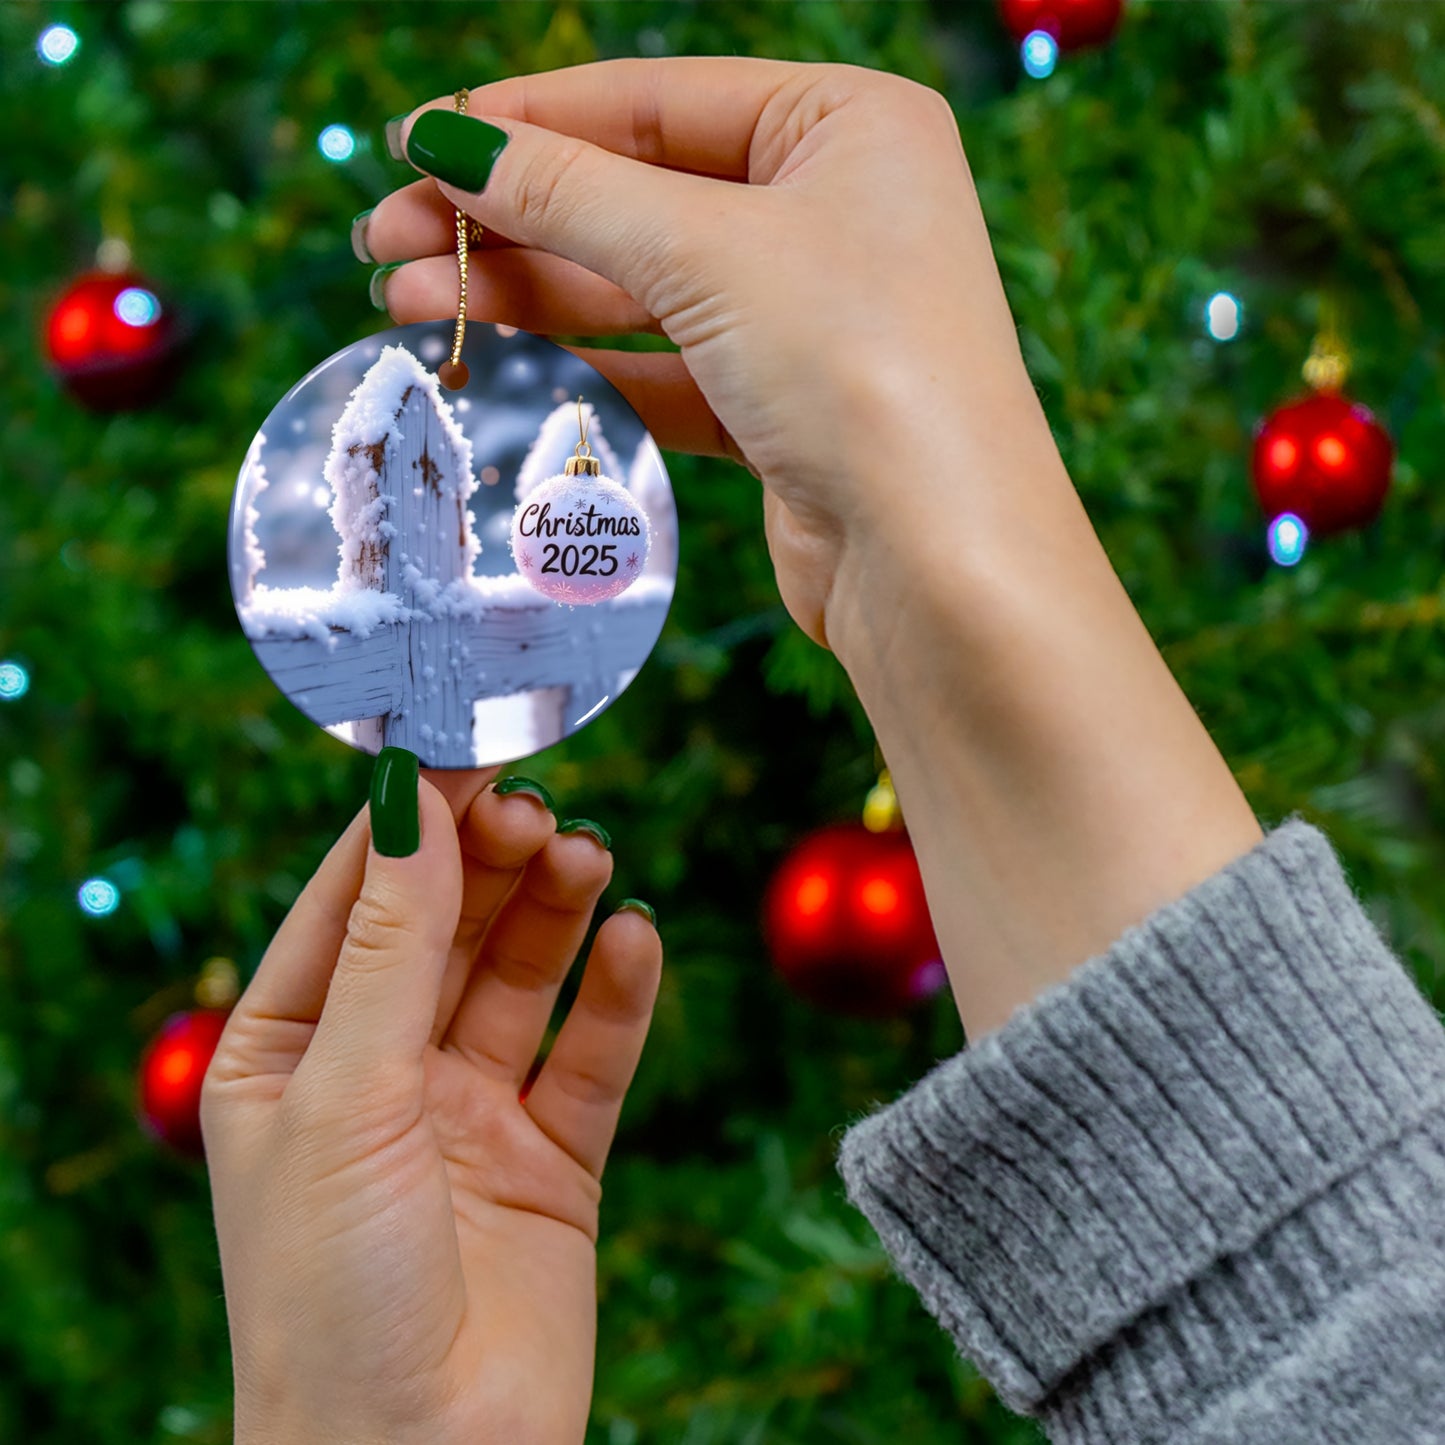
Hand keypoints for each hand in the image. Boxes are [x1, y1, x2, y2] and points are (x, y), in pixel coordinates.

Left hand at [201, 764, 661, 1444]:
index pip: (353, 901)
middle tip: (539, 805)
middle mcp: (380, 1072)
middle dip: (490, 861)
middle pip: (447, 927)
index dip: (409, 822)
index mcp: (290, 1052)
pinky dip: (617, 994)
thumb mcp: (346, 1095)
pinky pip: (590, 1055)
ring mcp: (469, 1113)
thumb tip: (412, 802)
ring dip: (555, 911)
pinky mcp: (552, 1159)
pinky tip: (635, 939)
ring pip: (521, 977)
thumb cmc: (331, 1294)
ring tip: (588, 856)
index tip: (466, 744)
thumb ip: (391, 947)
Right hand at [362, 59, 1259, 1047]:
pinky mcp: (784, 408)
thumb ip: (571, 193)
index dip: (527, 122)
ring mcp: (811, 315)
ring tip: (410, 301)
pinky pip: (664, 366)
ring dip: (528, 293)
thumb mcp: (706, 253)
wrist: (939, 562)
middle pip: (638, 195)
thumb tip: (448, 144)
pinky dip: (583, 364)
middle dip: (510, 219)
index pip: (655, 100)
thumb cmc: (862, 369)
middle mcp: (836, 210)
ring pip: (641, 288)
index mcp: (848, 126)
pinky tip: (494, 360)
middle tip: (386, 242)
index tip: (416, 146)